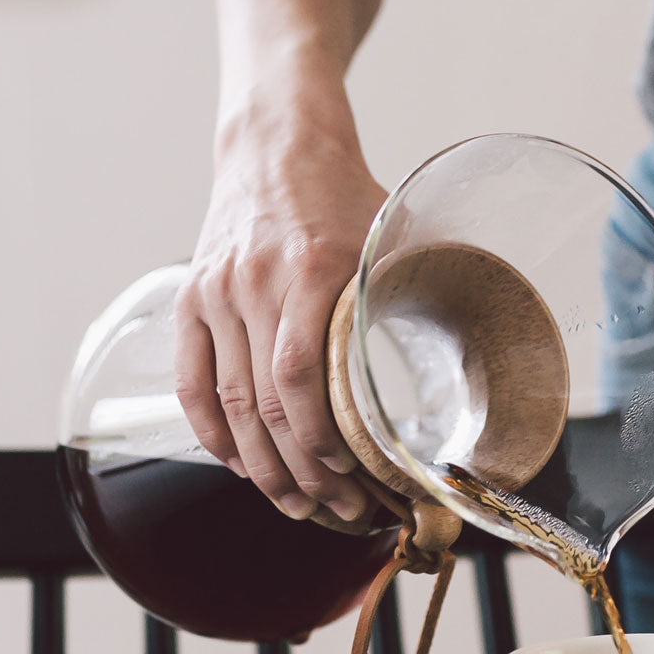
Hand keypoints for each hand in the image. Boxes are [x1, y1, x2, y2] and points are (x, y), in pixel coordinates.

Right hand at [174, 98, 385, 523]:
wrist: (274, 144)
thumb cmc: (341, 193)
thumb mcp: (390, 234)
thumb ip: (408, 294)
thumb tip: (462, 359)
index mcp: (312, 269)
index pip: (304, 380)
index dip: (325, 442)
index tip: (356, 477)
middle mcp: (256, 284)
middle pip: (269, 406)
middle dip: (303, 472)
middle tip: (336, 510)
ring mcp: (217, 293)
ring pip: (231, 404)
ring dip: (261, 466)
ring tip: (294, 503)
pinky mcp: (191, 299)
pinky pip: (192, 381)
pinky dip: (213, 433)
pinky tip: (240, 464)